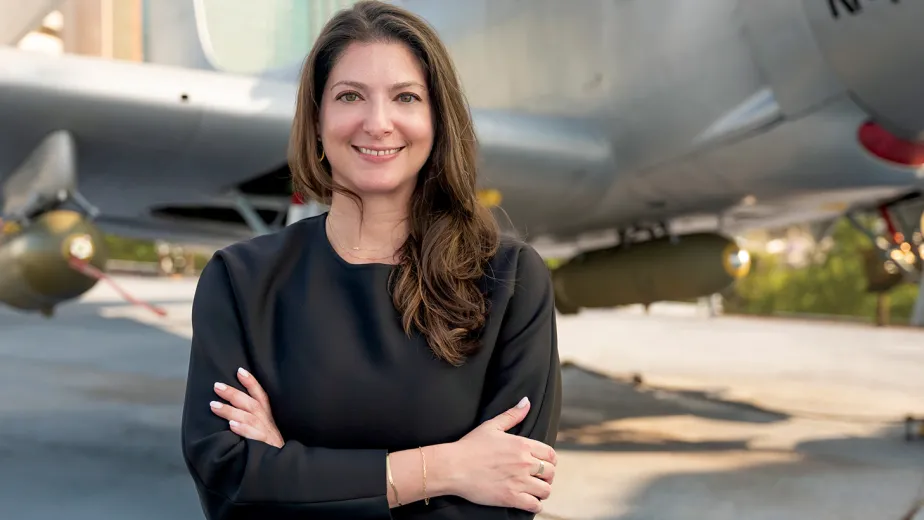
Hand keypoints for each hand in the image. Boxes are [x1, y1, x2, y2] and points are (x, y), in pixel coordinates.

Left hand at [210, 367, 284, 448]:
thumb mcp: (266, 431)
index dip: (251, 382)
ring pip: (249, 417)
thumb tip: (231, 412)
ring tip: (213, 405)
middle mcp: (267, 423)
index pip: (260, 395)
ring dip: (231, 410)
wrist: (283, 468)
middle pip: (251, 403)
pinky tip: (232, 425)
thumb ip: (253, 420)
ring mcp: (266, 434)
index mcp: (267, 417)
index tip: (239, 370)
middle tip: (217, 386)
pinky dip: (244, 429)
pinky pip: (254, 436)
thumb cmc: (270, 449)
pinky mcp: (265, 446)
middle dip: (233, 393)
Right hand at [445, 397, 556, 513]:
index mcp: (522, 445)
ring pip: (546, 490)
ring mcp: (518, 481)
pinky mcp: (511, 497)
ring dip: (542, 491)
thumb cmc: (470, 446)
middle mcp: (524, 463)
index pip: (550, 454)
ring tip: (534, 491)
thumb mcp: (491, 426)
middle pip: (551, 473)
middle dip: (547, 476)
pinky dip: (535, 505)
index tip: (544, 464)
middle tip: (538, 479)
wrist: (453, 467)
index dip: (550, 460)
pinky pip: (534, 505)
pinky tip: (528, 501)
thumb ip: (512, 415)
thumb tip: (526, 402)